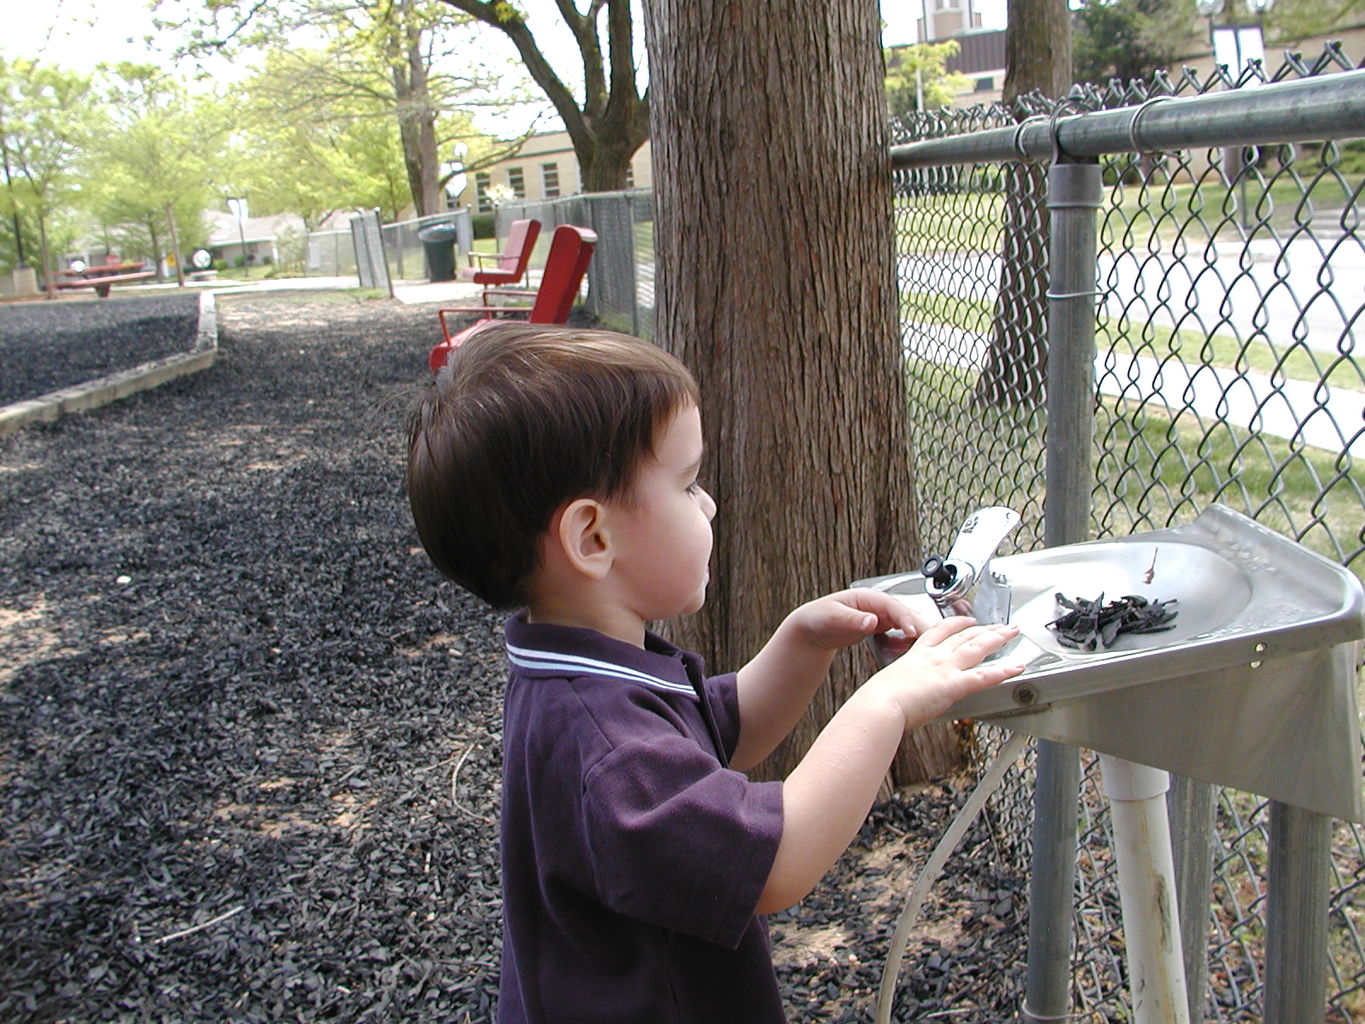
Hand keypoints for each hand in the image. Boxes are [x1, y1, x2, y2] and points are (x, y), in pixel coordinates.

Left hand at [784, 587, 937, 652]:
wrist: (812, 627)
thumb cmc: (819, 618)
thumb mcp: (833, 618)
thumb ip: (853, 620)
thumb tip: (873, 621)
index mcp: (867, 597)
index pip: (892, 605)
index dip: (905, 617)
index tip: (913, 631)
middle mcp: (877, 605)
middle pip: (905, 612)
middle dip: (919, 625)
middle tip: (933, 641)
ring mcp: (881, 616)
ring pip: (905, 622)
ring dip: (917, 633)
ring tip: (930, 647)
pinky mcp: (881, 627)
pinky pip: (899, 633)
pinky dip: (908, 641)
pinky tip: (914, 652)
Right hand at [865, 616, 1024, 725]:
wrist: (880, 705)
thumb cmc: (879, 699)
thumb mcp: (889, 682)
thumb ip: (902, 683)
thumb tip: (900, 690)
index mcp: (917, 654)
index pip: (940, 631)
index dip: (957, 623)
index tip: (967, 620)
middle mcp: (933, 657)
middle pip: (963, 635)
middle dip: (984, 628)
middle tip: (1000, 625)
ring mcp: (945, 668)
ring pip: (977, 648)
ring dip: (997, 638)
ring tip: (1012, 633)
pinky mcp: (954, 684)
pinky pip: (984, 675)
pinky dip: (1003, 671)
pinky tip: (1016, 667)